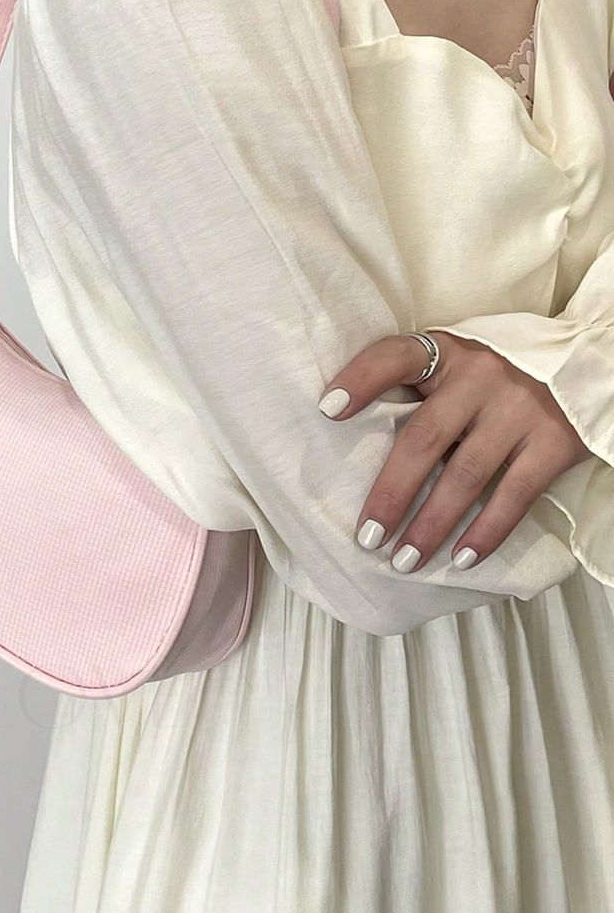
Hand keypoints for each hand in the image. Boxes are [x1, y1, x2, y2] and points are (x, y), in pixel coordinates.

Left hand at [318, 331, 591, 572]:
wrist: (585, 363)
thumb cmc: (500, 372)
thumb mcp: (459, 363)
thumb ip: (423, 390)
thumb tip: (361, 448)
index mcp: (447, 352)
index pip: (395, 356)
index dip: (360, 379)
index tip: (327, 410)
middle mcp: (481, 377)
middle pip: (425, 438)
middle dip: (392, 492)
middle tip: (368, 537)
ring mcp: (520, 410)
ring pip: (466, 475)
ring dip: (432, 525)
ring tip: (404, 560)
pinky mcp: (554, 442)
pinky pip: (514, 494)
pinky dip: (486, 532)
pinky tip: (462, 558)